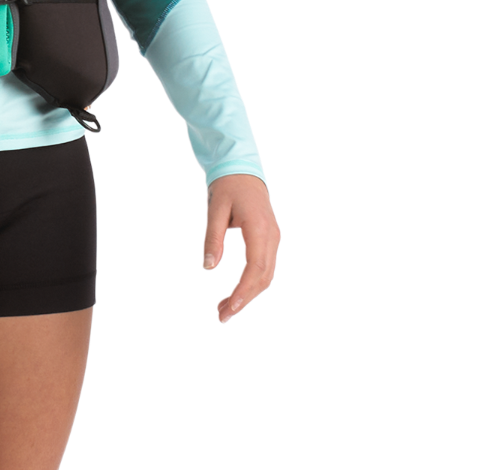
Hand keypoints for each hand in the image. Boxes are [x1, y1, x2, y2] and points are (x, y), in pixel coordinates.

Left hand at [202, 174, 280, 324]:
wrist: (242, 168)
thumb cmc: (227, 186)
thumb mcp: (214, 209)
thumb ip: (212, 238)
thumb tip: (208, 268)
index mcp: (259, 229)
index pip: (255, 270)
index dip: (243, 293)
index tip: (228, 309)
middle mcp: (271, 237)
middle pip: (263, 278)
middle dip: (244, 300)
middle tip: (222, 315)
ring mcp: (273, 238)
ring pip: (267, 276)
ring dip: (249, 294)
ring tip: (225, 307)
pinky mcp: (270, 239)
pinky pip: (265, 267)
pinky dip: (253, 283)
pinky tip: (238, 292)